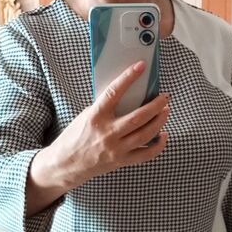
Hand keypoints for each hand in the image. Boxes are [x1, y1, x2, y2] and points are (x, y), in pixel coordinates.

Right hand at [53, 60, 168, 186]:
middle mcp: (107, 133)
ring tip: (166, 111)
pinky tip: (164, 135)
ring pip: (145, 134)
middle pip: (138, 117)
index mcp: (95, 117)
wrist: (66, 164)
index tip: (140, 67)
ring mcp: (115, 149)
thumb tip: (127, 94)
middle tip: (165, 97)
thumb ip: (105, 107)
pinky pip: (145, 154)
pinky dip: (158, 145)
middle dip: (156, 105)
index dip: (128, 78)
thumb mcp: (86, 116)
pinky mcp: (121, 161)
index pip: (114, 92)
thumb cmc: (75, 137)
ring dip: (159, 121)